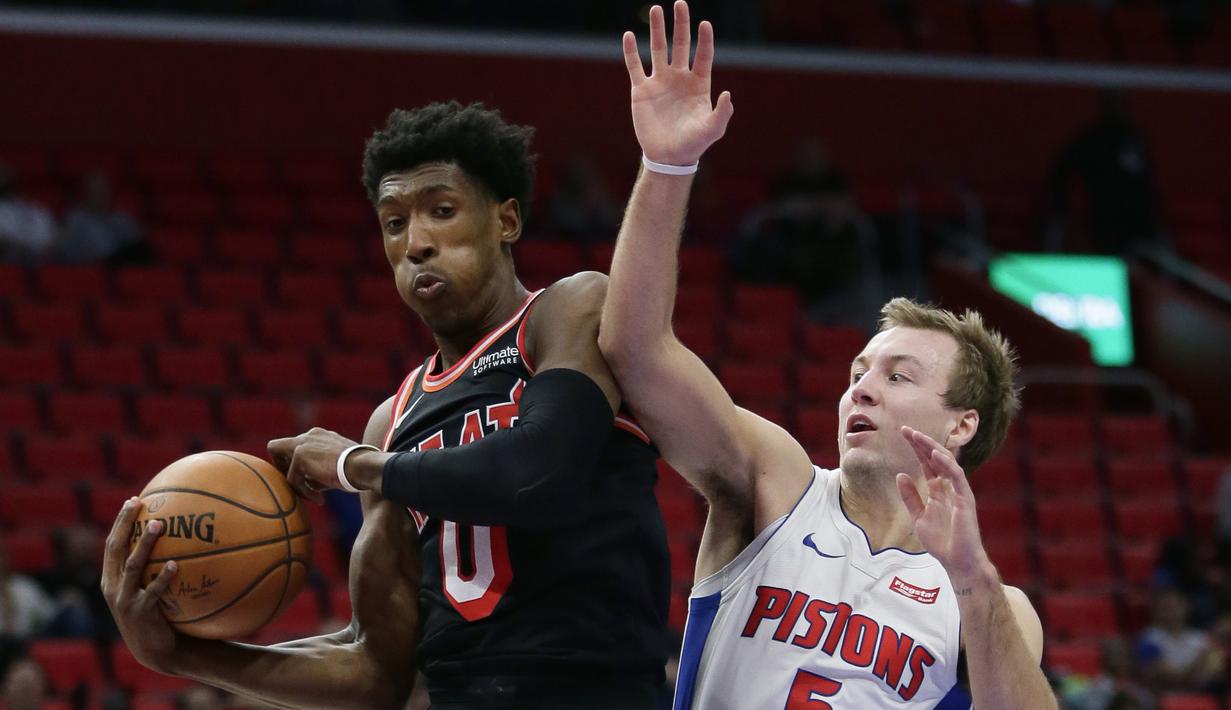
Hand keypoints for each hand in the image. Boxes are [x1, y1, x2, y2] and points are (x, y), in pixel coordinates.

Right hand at [101, 497, 180, 672]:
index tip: (133, 500)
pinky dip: (163, 577)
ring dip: (144, 544)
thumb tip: (179, 537)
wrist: (155, 650)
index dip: (120, 522)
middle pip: (116, 548)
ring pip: (133, 566)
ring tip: (159, 525)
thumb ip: (152, 569)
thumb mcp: (147, 590)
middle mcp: (113, 587)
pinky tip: (176, 564)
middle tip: (139, 504)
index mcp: (111, 579)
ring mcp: (124, 600)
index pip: (112, 544)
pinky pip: (153, 591)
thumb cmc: (156, 614)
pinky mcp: (140, 613)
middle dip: (125, 524)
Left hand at [268, 427, 372, 503]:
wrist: (364, 466)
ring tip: (314, 496)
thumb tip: (306, 486)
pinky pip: (293, 481)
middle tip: (298, 486)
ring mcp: (302, 444)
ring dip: (296, 485)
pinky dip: (305, 492)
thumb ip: (317, 471)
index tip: (303, 478)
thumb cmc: (356, 470)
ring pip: (283, 468)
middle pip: (275, 447)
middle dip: (282, 470)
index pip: (293, 446)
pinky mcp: (300, 456)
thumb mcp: (334, 466)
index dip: (290, 462)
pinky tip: (321, 498)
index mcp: (318, 436)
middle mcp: (308, 436)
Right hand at [623, 1, 732, 165]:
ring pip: (658, 49)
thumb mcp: (712, 130)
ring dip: (657, 29)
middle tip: (680, 3)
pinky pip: (635, 66)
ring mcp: (660, 82)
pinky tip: (629, 35)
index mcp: (699, 84)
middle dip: (681, 24)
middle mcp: (679, 78)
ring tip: (656, 9)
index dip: (704, 40)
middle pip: (681, 44)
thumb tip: (728, 94)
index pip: (703, 55)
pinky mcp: (641, 90)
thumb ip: (722, 113)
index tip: (704, 24)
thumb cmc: (693, 144)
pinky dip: (631, 51)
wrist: (668, 157)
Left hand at [895, 426, 991, 579]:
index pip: (927, 463)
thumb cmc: (942, 541)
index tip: (903, 433)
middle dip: (921, 443)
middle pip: (935, 459)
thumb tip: (900, 475)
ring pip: (946, 463)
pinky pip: (957, 477)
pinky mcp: (965, 499)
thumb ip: (910, 496)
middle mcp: (949, 487)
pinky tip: (934, 454)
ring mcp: (958, 492)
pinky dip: (946, 464)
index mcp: (938, 490)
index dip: (916, 448)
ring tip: (917, 436)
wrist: (957, 561)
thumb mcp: (918, 516)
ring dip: (932, 448)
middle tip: (906, 429)